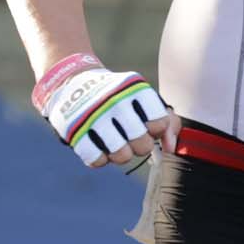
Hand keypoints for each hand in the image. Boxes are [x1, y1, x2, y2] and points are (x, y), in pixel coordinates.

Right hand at [34, 54, 175, 169]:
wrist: (72, 83)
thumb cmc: (117, 96)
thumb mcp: (142, 98)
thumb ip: (167, 120)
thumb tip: (171, 148)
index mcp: (134, 89)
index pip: (159, 124)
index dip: (155, 129)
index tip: (145, 122)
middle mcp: (114, 100)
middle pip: (143, 145)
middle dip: (139, 144)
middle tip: (130, 134)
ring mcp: (93, 116)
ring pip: (122, 157)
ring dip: (120, 153)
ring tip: (115, 141)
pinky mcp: (75, 131)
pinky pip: (97, 161)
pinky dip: (99, 157)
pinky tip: (98, 144)